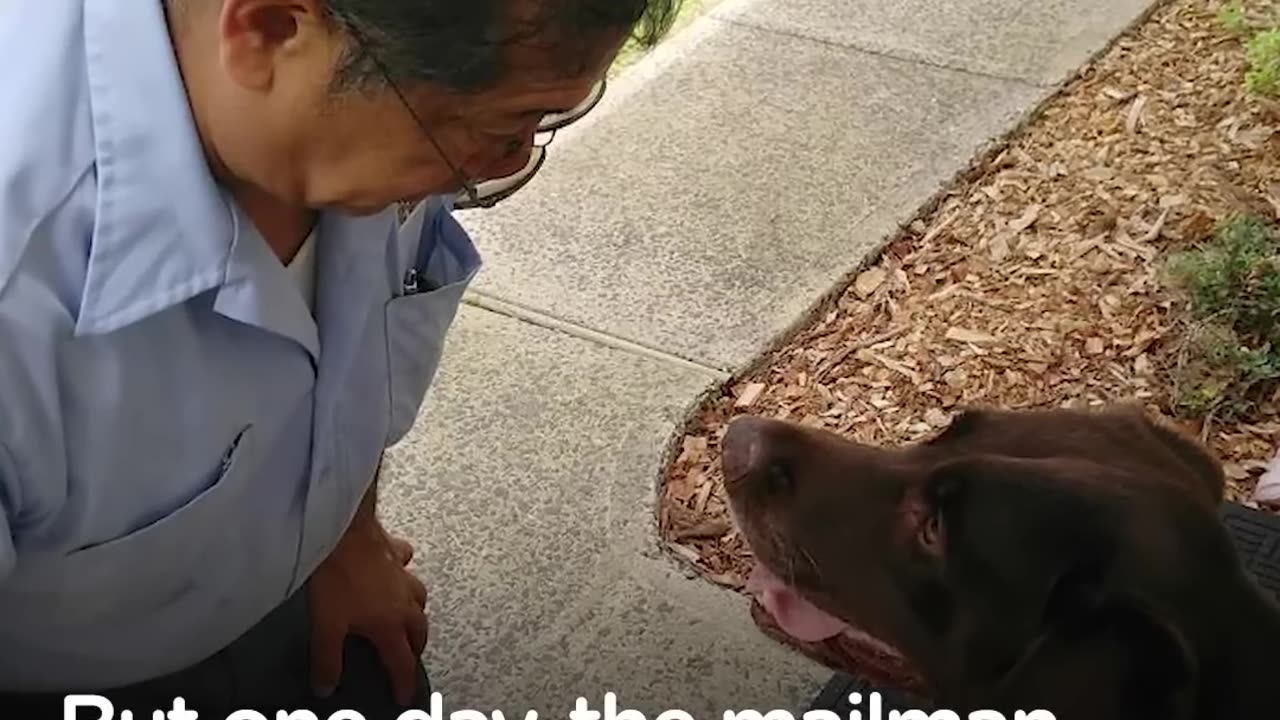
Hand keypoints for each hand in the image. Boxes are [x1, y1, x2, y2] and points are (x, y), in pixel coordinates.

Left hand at [308, 520, 428, 704]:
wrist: (344, 530)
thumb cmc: (337, 577)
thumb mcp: (326, 625)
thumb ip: (328, 659)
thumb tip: (326, 688)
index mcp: (389, 625)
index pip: (402, 662)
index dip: (403, 682)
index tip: (403, 696)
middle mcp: (403, 602)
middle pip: (420, 631)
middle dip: (416, 647)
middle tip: (409, 657)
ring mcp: (402, 575)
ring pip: (420, 598)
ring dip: (417, 611)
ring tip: (408, 616)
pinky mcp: (395, 551)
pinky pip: (406, 564)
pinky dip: (404, 570)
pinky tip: (395, 570)